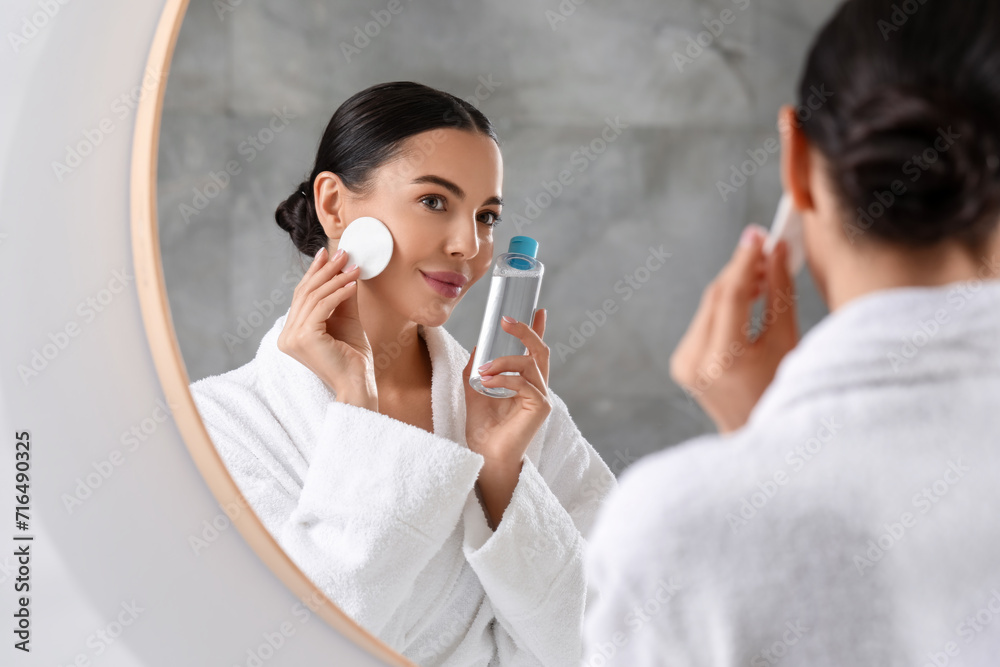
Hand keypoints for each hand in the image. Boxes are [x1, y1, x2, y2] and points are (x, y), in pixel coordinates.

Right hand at [277, 247, 376, 409]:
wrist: (358, 383)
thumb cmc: (353, 358)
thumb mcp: (346, 320)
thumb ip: (341, 297)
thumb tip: (344, 269)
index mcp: (291, 333)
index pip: (301, 296)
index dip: (313, 272)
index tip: (326, 253)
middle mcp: (286, 336)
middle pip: (305, 293)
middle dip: (325, 270)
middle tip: (342, 253)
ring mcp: (293, 337)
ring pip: (314, 297)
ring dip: (336, 279)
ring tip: (353, 267)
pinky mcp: (305, 337)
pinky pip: (322, 306)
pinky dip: (338, 292)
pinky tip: (353, 284)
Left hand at [462, 310, 551, 466]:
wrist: (485, 455)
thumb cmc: (483, 428)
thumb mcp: (474, 391)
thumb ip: (476, 370)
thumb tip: (478, 348)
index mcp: (525, 382)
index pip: (535, 351)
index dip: (538, 330)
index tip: (538, 310)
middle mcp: (538, 387)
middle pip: (540, 351)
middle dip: (526, 332)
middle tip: (507, 321)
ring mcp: (541, 397)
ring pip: (529, 364)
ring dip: (503, 362)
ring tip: (483, 370)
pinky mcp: (540, 407)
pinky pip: (524, 384)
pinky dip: (504, 379)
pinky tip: (488, 382)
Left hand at [669, 226, 798, 433]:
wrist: (758, 440)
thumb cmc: (783, 395)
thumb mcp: (788, 343)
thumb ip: (780, 294)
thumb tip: (776, 250)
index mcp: (725, 360)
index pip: (731, 294)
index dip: (745, 260)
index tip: (759, 235)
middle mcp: (696, 362)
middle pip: (716, 297)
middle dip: (741, 270)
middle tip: (766, 247)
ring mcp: (683, 364)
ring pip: (709, 307)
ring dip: (734, 286)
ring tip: (764, 272)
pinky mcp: (681, 364)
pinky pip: (704, 322)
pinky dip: (725, 307)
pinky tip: (748, 298)